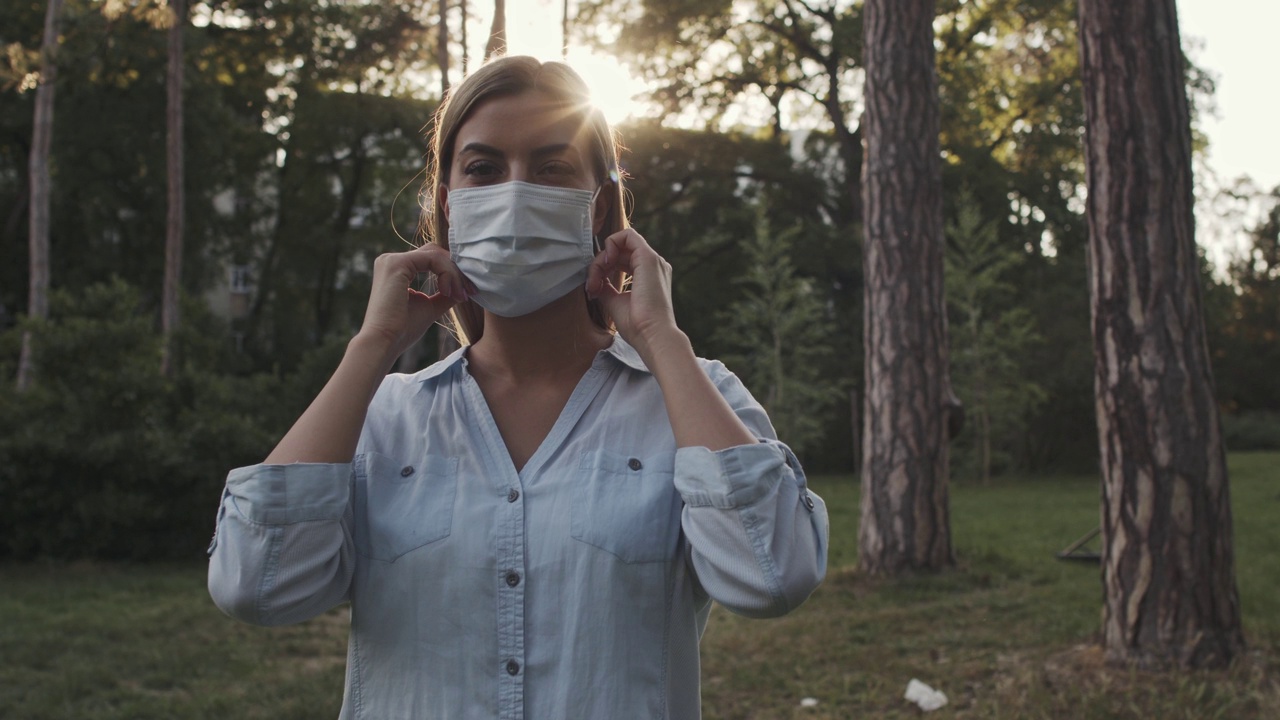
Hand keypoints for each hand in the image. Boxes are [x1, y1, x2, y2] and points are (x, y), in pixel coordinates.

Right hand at [357, 244, 472, 362]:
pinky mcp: (396, 264)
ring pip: (435, 254)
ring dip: (453, 274)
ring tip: (459, 295)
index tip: (466, 293)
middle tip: (469, 291)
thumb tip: (463, 288)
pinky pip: (431, 259)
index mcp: (397, 269)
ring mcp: (392, 260)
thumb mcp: (430, 307)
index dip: (453, 272)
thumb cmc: (403, 330)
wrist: (384, 343)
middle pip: (435, 253)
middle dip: (456, 270)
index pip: (432, 259)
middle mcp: (391, 260)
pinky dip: (446, 273)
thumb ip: (444, 295)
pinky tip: (447, 292)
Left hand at [585, 228, 683, 358]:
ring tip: (595, 281)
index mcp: (648, 276)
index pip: (621, 261)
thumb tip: (595, 280)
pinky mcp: (648, 257)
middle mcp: (653, 266)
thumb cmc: (637, 325)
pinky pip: (627, 235)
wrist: (651, 335)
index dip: (602, 269)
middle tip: (591, 286)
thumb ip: (606, 287)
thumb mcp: (615, 302)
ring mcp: (652, 260)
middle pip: (618, 252)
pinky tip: (605, 262)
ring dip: (601, 259)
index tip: (593, 289)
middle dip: (598, 266)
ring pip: (620, 245)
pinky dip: (611, 244)